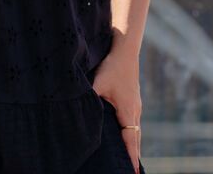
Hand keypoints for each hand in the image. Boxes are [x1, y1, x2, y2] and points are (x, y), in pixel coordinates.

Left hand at [91, 49, 141, 172]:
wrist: (125, 49)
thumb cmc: (112, 66)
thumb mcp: (98, 84)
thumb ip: (89, 99)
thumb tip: (76, 112)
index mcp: (128, 110)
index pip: (130, 139)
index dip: (130, 157)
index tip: (133, 173)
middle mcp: (134, 110)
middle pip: (136, 139)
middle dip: (134, 157)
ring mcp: (135, 105)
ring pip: (136, 131)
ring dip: (133, 146)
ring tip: (131, 163)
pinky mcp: (133, 100)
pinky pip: (133, 123)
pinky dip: (132, 135)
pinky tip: (127, 139)